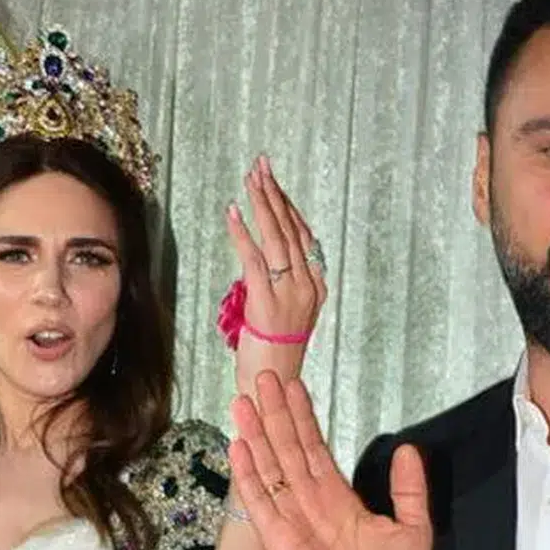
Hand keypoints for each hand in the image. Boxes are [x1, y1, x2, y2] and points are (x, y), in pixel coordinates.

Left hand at [226, 156, 325, 390]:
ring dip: (262, 205)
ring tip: (251, 179)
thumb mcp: (283, 312)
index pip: (303, 235)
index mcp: (316, 286)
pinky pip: (255, 259)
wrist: (274, 383)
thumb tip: (259, 256)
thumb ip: (276, 282)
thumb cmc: (273, 351)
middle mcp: (308, 285)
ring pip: (276, 238)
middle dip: (274, 194)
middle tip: (261, 166)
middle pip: (290, 229)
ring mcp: (290, 292)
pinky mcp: (267, 300)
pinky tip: (233, 212)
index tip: (272, 181)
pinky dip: (243, 234)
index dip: (287, 205)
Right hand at [229, 372, 431, 549]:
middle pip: (288, 448)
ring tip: (243, 400)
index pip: (315, 448)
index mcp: (338, 498)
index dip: (303, 417)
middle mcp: (310, 502)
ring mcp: (291, 518)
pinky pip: (260, 500)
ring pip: (270, 465)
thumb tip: (408, 448)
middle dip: (274, 413)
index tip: (293, 387)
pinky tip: (238, 446)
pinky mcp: (278, 538)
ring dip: (256, 433)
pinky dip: (248, 473)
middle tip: (263, 377)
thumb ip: (409, 489)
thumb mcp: (413, 527)